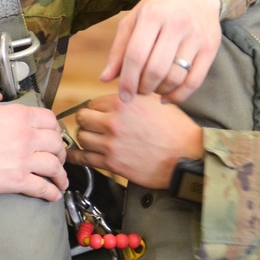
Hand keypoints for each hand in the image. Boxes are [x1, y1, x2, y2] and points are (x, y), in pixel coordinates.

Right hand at [0, 83, 66, 200]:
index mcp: (18, 116)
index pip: (49, 120)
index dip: (54, 129)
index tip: (53, 135)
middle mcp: (26, 136)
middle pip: (56, 144)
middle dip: (60, 152)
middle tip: (58, 158)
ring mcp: (23, 159)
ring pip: (54, 166)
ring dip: (61, 175)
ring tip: (61, 181)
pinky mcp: (16, 180)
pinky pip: (42, 187)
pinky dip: (51, 192)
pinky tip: (53, 195)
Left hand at [66, 93, 202, 188]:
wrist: (186, 156)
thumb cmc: (175, 129)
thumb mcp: (153, 100)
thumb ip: (130, 96)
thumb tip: (116, 95)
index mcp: (123, 103)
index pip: (94, 102)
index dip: (97, 108)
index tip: (99, 113)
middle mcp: (114, 121)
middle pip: (83, 118)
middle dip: (87, 121)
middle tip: (93, 125)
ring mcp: (111, 144)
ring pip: (81, 136)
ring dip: (85, 137)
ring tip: (92, 139)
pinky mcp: (111, 163)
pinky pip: (83, 158)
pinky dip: (76, 155)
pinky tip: (73, 154)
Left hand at [99, 0, 221, 102]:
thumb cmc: (159, 9)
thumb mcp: (134, 20)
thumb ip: (119, 49)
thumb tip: (105, 78)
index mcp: (152, 15)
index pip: (136, 55)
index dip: (127, 80)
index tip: (123, 95)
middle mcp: (177, 24)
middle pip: (156, 69)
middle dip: (143, 87)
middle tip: (138, 91)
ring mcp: (196, 36)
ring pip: (175, 77)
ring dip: (159, 91)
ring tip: (152, 88)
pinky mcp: (210, 48)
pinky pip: (194, 81)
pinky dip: (179, 95)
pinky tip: (167, 96)